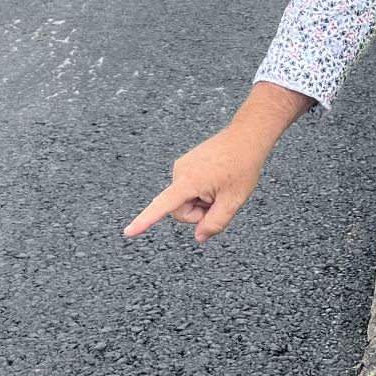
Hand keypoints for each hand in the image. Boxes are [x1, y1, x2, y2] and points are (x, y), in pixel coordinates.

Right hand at [126, 124, 270, 244]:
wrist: (245, 137)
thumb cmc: (242, 167)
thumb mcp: (234, 201)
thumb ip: (215, 223)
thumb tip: (199, 237)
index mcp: (189, 180)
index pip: (163, 206)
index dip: (145, 221)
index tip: (129, 232)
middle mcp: (179, 171)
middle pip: (180, 210)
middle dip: (198, 213)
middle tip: (220, 200)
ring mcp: (181, 167)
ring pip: (185, 201)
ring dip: (202, 202)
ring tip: (220, 187)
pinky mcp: (185, 166)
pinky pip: (189, 190)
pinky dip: (201, 193)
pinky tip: (216, 182)